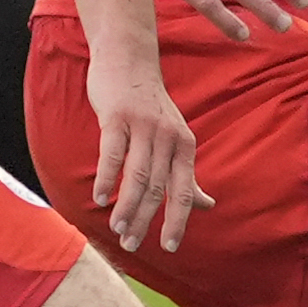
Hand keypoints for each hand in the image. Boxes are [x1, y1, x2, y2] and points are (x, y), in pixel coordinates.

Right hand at [83, 45, 209, 253]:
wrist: (128, 58)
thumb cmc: (150, 106)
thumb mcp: (175, 138)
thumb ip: (186, 174)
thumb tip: (208, 205)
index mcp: (184, 145)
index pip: (183, 192)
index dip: (177, 221)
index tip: (169, 248)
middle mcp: (168, 137)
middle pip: (157, 189)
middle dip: (145, 221)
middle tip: (131, 245)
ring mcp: (143, 126)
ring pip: (136, 176)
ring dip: (126, 206)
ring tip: (117, 229)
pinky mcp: (117, 117)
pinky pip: (112, 154)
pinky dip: (107, 178)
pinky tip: (100, 198)